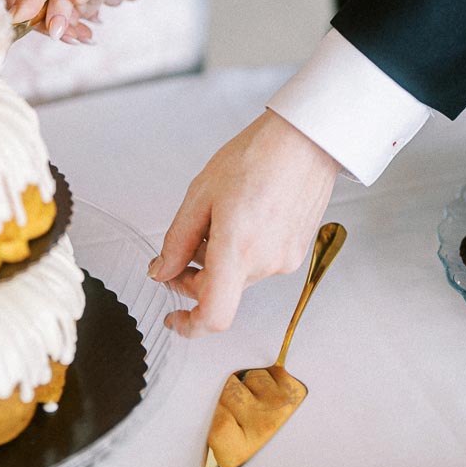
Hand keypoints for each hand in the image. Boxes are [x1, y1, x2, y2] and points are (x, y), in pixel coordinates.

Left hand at [148, 111, 340, 334]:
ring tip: (217, 218)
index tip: (174, 318)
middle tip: (180, 250)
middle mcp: (266, 262)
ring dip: (218, 260)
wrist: (304, 141)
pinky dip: (241, 252)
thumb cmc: (255, 157)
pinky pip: (259, 263)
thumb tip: (161, 271)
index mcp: (238, 249)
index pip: (214, 314)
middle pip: (221, 291)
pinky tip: (241, 218)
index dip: (190, 325)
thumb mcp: (200, 195)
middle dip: (194, 277)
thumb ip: (177, 240)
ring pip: (239, 277)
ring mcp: (286, 260)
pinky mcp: (297, 251)